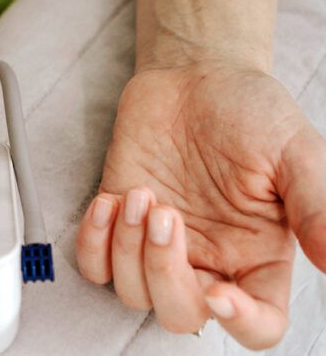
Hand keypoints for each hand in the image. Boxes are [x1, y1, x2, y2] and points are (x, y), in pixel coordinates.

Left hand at [75, 62, 325, 348]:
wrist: (195, 75)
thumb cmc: (249, 112)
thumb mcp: (295, 151)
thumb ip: (317, 208)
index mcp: (259, 257)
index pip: (259, 323)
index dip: (241, 323)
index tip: (219, 292)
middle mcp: (209, 260)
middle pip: (182, 314)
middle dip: (164, 273)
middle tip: (165, 214)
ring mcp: (159, 245)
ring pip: (133, 292)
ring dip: (127, 247)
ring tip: (140, 193)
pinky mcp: (119, 222)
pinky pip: (95, 265)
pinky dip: (93, 244)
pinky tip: (108, 202)